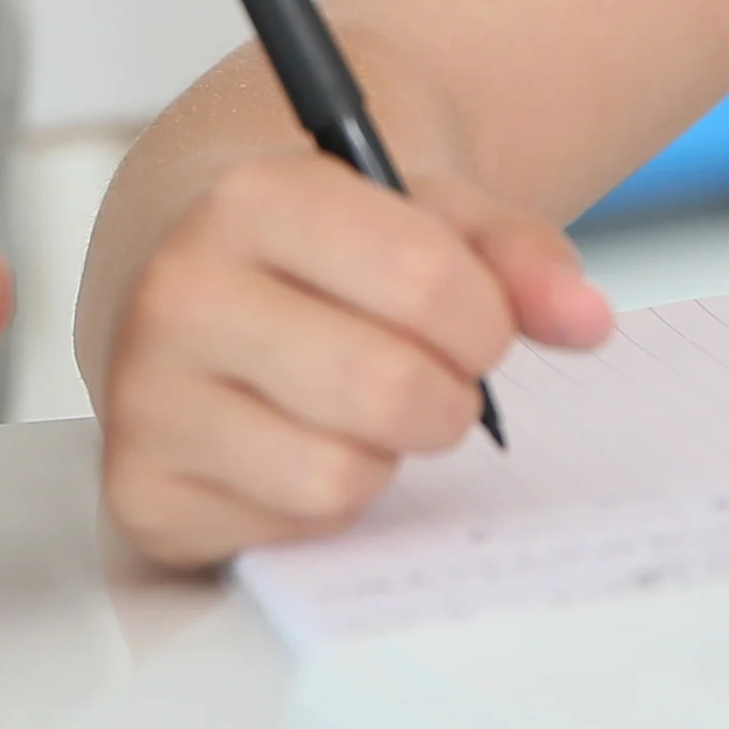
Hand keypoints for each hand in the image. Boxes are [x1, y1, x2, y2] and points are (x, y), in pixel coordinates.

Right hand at [95, 146, 611, 567]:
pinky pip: (290, 531)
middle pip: (386, 390)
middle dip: (446, 396)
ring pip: (338, 476)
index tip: (479, 321)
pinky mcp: (143, 492)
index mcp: (250, 198)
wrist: (192, 265)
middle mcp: (178, 294)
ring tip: (360, 403)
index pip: (423, 279)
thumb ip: (514, 255)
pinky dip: (324, 501)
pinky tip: (300, 440)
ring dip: (386, 454)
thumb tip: (585, 320)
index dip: (486, 317)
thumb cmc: (319, 243)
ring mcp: (147, 399)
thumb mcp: (422, 212)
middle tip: (432, 375)